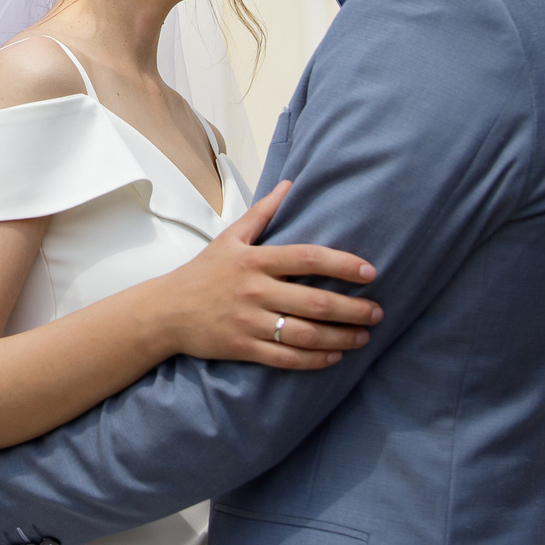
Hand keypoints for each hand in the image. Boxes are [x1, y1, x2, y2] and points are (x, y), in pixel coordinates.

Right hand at [148, 181, 381, 368]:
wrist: (167, 311)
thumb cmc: (203, 272)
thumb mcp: (230, 237)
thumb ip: (263, 213)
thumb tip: (290, 184)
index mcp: (255, 260)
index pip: (307, 258)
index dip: (342, 265)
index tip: (370, 272)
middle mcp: (254, 290)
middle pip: (314, 300)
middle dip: (352, 309)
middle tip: (377, 312)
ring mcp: (249, 321)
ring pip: (305, 334)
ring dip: (340, 337)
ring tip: (363, 337)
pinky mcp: (243, 347)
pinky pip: (286, 358)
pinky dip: (314, 359)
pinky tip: (335, 356)